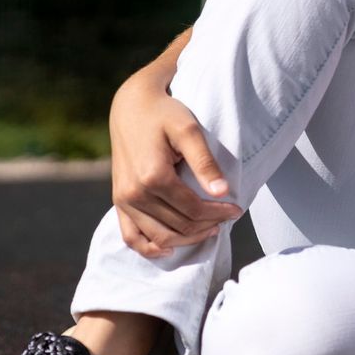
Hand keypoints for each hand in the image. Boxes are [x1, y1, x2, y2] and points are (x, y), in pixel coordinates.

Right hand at [108, 78, 240, 257]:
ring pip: (159, 238)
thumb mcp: (189, 130)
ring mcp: (123, 200)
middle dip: (208, 226)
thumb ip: (205, 162)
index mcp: (153, 176)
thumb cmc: (164, 114)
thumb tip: (222, 192)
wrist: (131, 106)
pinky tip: (169, 248)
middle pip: (179, 226)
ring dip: (187, 239)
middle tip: (226, 218)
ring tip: (208, 229)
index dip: (218, 214)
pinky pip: (131, 237)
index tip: (236, 209)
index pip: (193, 209)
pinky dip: (149, 248)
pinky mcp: (118, 202)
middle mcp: (135, 193)